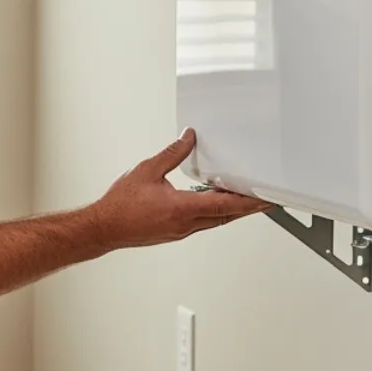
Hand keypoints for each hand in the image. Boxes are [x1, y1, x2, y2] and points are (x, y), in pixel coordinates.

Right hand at [88, 129, 272, 251]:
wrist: (104, 228)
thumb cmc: (120, 206)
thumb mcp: (147, 170)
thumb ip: (172, 153)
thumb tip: (188, 138)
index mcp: (181, 209)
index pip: (224, 205)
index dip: (249, 201)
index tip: (265, 197)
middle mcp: (185, 224)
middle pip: (227, 216)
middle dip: (249, 207)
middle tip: (267, 199)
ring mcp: (181, 231)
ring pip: (217, 221)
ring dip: (233, 210)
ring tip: (247, 199)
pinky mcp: (175, 232)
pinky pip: (204, 222)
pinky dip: (216, 212)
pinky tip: (216, 203)